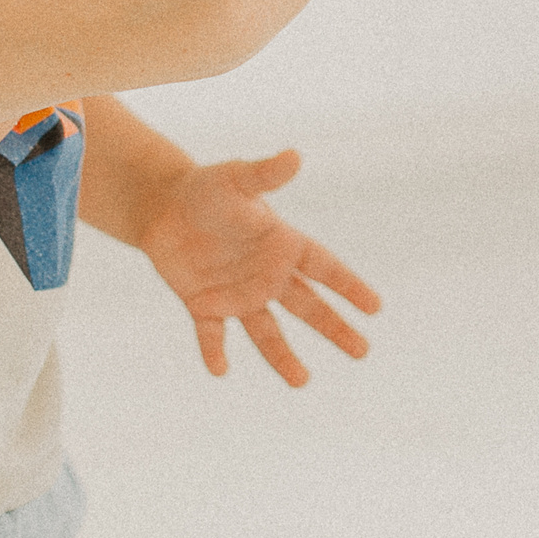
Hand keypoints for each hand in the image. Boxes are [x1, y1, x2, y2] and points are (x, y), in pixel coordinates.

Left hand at [134, 148, 381, 385]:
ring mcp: (237, 294)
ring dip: (282, 357)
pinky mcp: (203, 305)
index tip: (374, 307)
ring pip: (266, 331)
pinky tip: (219, 369)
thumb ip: (265, 173)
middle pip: (308, 307)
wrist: (164, 206)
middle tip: (361, 351)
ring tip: (302, 382)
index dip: (348, 285)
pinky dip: (215, 351)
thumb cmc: (207, 187)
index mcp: (281, 245)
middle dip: (334, 328)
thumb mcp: (236, 179)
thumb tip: (294, 156)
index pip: (324, 268)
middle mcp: (266, 275)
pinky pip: (213, 334)